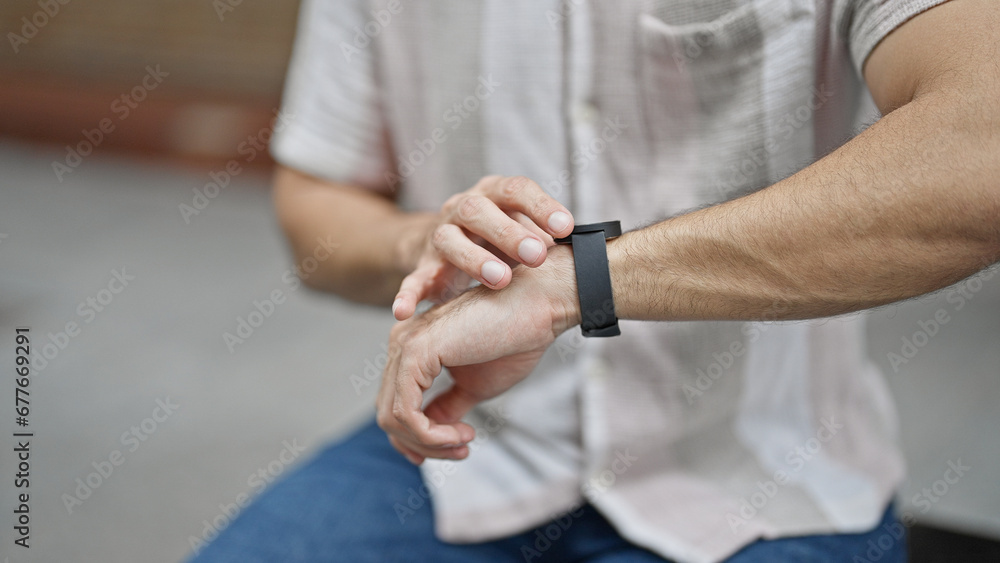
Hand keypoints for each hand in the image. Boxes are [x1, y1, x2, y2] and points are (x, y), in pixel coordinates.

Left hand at [376, 245, 579, 463]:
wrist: (538, 307)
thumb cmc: (513, 340)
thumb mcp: (475, 386)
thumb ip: (447, 407)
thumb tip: (431, 431)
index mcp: (413, 348)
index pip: (394, 405)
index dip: (414, 440)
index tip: (451, 451)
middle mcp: (401, 343)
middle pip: (388, 416)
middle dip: (423, 445)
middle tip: (462, 451)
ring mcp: (404, 345)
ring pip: (392, 418)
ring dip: (429, 443)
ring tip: (464, 442)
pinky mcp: (416, 352)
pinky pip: (406, 412)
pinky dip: (431, 435)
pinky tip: (463, 433)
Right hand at [391, 175, 573, 320]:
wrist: (444, 245)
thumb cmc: (500, 239)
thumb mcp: (524, 230)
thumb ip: (548, 236)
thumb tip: (587, 252)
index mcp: (494, 194)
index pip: (517, 189)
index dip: (541, 206)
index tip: (566, 228)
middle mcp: (463, 207)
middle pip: (480, 210)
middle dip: (509, 232)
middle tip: (537, 254)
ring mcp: (439, 234)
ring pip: (449, 239)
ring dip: (474, 259)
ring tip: (500, 280)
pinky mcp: (421, 264)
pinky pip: (412, 278)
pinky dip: (408, 294)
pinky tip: (404, 312)